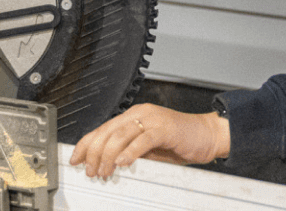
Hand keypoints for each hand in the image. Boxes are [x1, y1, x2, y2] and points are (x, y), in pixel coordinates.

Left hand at [67, 103, 229, 177]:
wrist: (208, 134)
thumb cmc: (181, 141)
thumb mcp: (148, 147)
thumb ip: (128, 149)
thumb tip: (105, 162)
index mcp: (133, 116)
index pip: (101, 129)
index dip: (85, 145)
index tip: (76, 159)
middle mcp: (139, 114)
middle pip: (107, 132)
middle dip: (94, 154)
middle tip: (92, 171)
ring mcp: (152, 119)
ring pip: (120, 135)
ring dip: (108, 156)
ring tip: (105, 171)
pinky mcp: (165, 128)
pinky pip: (142, 139)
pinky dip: (130, 152)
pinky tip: (123, 163)